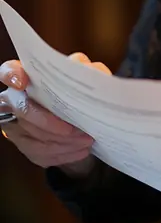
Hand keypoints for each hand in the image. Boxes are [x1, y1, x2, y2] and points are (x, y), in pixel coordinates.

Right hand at [0, 54, 111, 172]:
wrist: (77, 112)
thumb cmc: (79, 89)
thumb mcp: (84, 74)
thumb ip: (84, 68)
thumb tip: (89, 70)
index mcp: (26, 75)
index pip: (8, 71)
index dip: (11, 76)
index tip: (21, 83)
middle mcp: (14, 98)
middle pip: (24, 111)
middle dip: (51, 123)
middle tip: (76, 129)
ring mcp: (15, 122)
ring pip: (33, 136)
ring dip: (62, 142)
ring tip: (87, 141)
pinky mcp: (23, 143)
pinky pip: (39, 153)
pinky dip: (63, 154)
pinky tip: (81, 151)